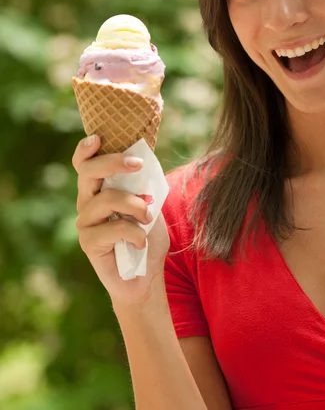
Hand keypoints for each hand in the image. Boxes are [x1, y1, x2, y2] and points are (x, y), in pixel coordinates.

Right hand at [72, 134, 169, 306]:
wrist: (146, 274)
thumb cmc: (147, 235)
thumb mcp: (151, 203)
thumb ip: (143, 184)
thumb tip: (144, 162)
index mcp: (99, 188)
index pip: (84, 163)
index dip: (86, 149)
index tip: (98, 137)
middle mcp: (86, 201)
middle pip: (88, 172)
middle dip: (114, 162)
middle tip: (138, 164)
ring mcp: (85, 222)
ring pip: (107, 198)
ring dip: (136, 205)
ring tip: (148, 217)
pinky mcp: (88, 243)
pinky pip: (113, 227)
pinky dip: (136, 232)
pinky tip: (141, 241)